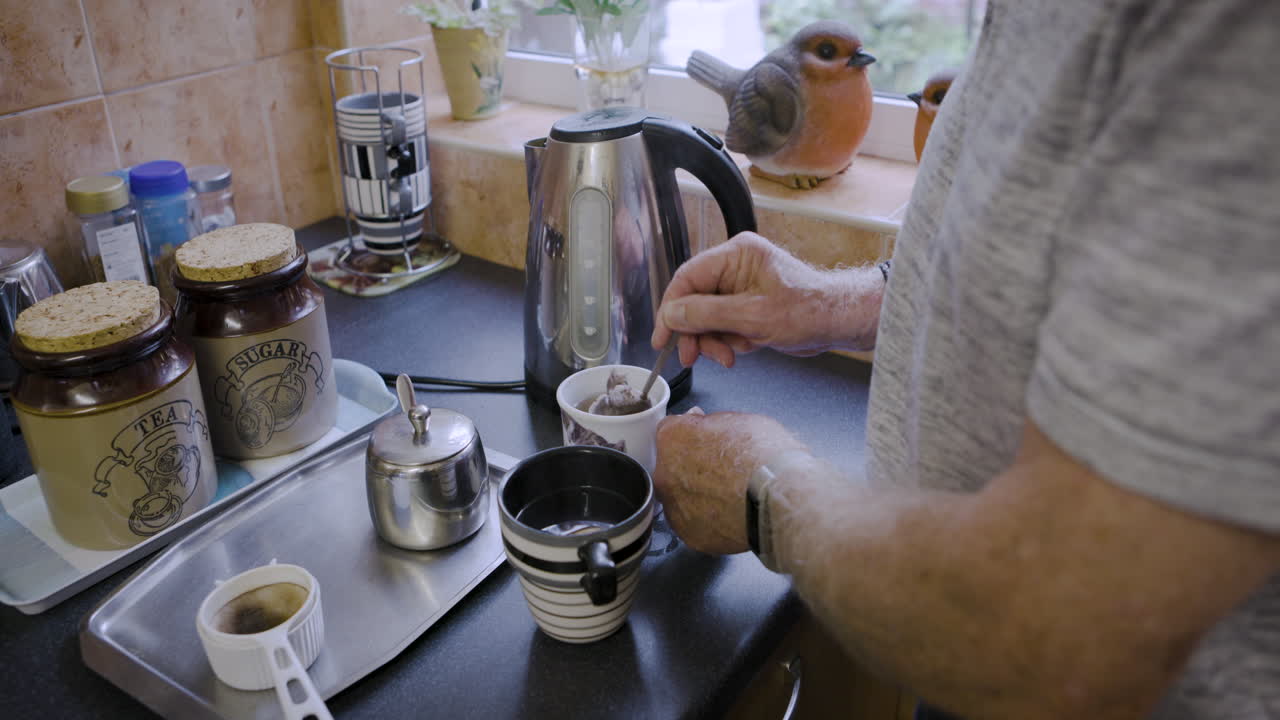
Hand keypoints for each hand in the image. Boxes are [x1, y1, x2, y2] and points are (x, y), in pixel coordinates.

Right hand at [652, 232, 841, 367]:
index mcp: (736, 254)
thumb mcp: (753, 316)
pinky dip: (727, 342)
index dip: (671, 309)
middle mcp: (735, 267)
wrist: (838, 323)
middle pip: (694, 300)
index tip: (662, 336)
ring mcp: (740, 287)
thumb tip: (672, 314)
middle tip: (693, 356)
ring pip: (706, 317)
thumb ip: (707, 314)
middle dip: (695, 331)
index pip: (687, 278)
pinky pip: (722, 325)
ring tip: (727, 357)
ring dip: (712, 341)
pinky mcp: (746, 306)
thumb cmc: (810, 310)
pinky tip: (743, 349)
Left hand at [654, 409, 808, 553]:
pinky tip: (731, 515)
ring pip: (681, 500)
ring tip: (730, 497)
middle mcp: (665, 474)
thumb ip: (710, 424)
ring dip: (698, 497)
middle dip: (691, 468)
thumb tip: (703, 424)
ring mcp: (675, 508)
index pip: (671, 431)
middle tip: (723, 471)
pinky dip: (709, 522)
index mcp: (672, 438)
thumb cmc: (763, 456)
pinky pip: (695, 525)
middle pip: (672, 468)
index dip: (692, 435)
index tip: (706, 440)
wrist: (778, 496)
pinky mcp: (690, 536)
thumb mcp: (739, 420)